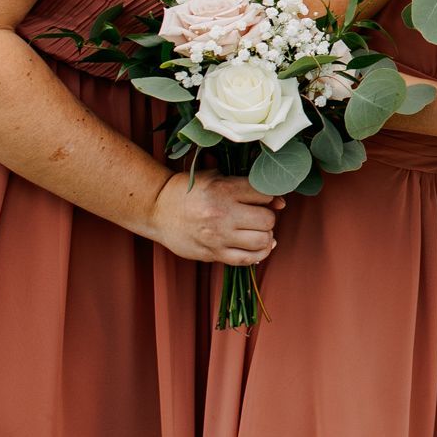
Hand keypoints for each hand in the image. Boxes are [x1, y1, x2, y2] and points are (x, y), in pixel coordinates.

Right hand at [148, 170, 279, 265]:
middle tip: (260, 216)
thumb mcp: (214, 176)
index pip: (265, 194)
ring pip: (261, 241)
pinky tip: (259, 247)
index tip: (269, 200)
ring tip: (258, 231)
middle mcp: (222, 213)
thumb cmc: (187, 190)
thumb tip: (279, 202)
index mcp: (223, 189)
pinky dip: (259, 255)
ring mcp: (217, 236)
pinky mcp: (212, 253)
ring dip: (265, 236)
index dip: (272, 197)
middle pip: (267, 220)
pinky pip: (246, 259)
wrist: (157, 209)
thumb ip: (245, 185)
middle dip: (268, 217)